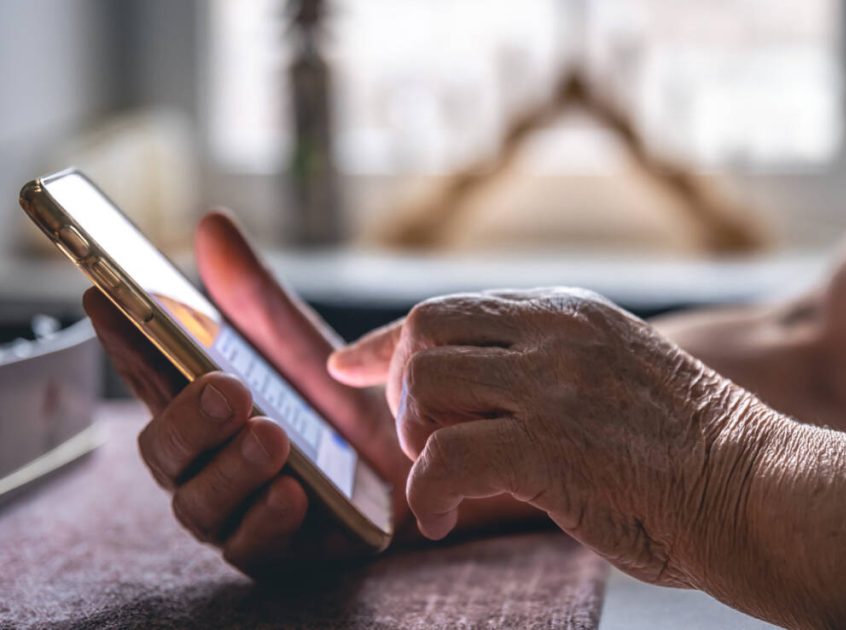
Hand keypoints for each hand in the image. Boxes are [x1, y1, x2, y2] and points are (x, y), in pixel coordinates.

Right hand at [84, 211, 413, 578]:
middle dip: (186, 419)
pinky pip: (253, 548)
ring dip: (230, 467)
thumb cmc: (349, 412)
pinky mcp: (277, 552)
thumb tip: (213, 225)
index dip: (122, 341)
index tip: (104, 296)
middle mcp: (205, 464)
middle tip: (228, 388)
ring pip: (199, 502)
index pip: (148, 376)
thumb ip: (261, 301)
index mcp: (202, 412)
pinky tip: (292, 490)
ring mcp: (235, 512)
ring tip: (270, 436)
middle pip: (162, 449)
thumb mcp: (308, 352)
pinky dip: (267, 518)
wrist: (424, 462)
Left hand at [329, 288, 783, 587]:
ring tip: (444, 474)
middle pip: (426, 332)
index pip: (454, 309)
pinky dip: (426, 492)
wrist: (762, 489)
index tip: (349, 364)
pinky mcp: (551, 446)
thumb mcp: (620, 377)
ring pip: (425, 386)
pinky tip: (443, 519)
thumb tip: (478, 403)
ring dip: (416, 438)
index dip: (389, 339)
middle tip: (418, 437)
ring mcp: (554, 386)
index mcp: (571, 314)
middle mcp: (557, 335)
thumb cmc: (695, 451)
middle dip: (400, 386)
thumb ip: (551, 373)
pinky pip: (444, 459)